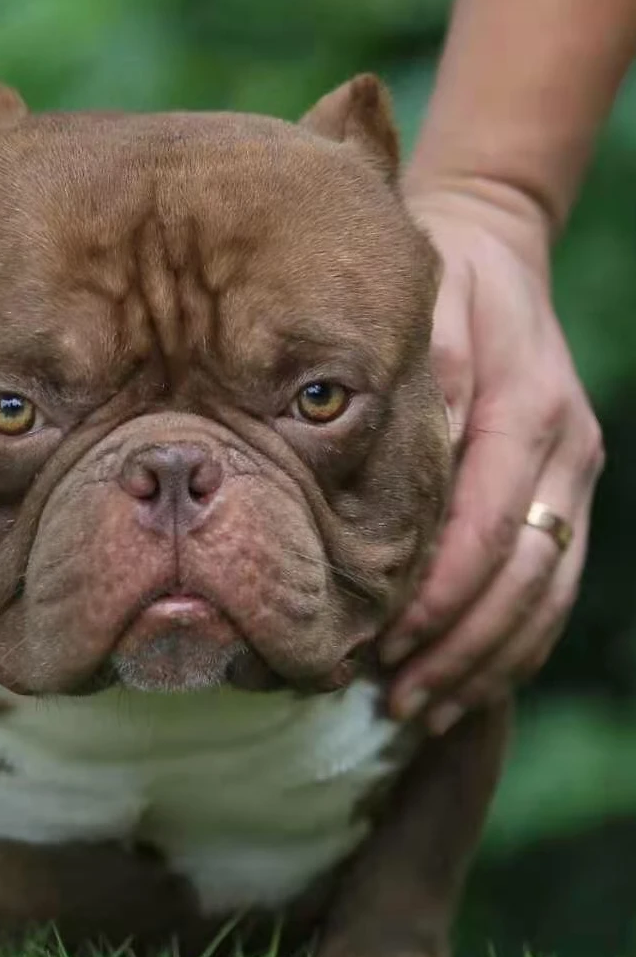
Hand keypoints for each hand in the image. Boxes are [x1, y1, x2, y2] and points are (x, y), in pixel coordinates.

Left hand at [381, 185, 603, 731]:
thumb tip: (385, 473)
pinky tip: (469, 678)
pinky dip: (512, 640)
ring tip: (424, 709)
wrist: (497, 247)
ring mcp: (572, 476)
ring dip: (486, 661)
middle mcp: (563, 454)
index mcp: (527, 414)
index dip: (436, 599)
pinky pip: (550, 583)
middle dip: (458, 650)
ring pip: (542, 595)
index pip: (484, 531)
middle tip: (397, 701)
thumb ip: (419, 390)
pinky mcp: (564, 488)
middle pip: (521, 581)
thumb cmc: (446, 282)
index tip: (384, 647)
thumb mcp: (426, 313)